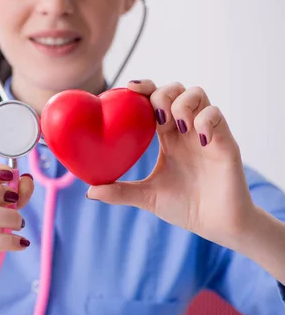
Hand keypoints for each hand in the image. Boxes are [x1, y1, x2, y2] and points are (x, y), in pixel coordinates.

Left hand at [87, 80, 257, 248]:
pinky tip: (199, 138)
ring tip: (176, 124)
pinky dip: (206, 119)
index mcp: (167, 137)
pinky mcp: (226, 142)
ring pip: (198, 94)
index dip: (144, 89)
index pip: (155, 102)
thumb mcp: (147, 197)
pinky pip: (217, 116)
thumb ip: (120, 192)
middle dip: (162, 92)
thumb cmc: (185, 207)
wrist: (218, 226)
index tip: (127, 88)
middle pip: (176, 90)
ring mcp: (207, 133)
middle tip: (153, 109)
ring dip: (182, 102)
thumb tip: (89, 192)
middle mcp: (186, 130)